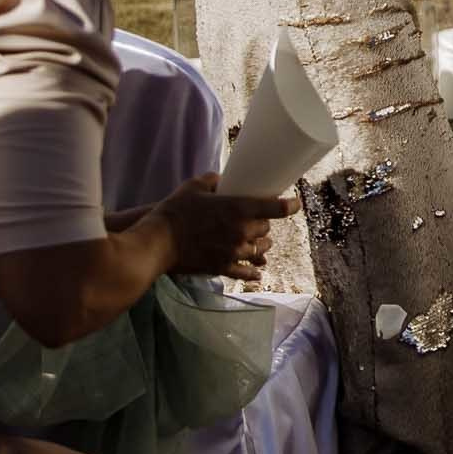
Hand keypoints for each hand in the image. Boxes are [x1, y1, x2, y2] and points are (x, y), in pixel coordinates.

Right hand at [147, 173, 297, 282]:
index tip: (295, 204)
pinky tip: (257, 273)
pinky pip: (244, 271)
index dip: (290, 205)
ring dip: (260, 246)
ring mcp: (233, 252)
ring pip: (259, 251)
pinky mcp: (222, 268)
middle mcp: (242, 232)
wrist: (157, 243)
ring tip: (260, 244)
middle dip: (264, 225)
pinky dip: (252, 272)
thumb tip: (220, 180)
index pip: (276, 208)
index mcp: (239, 209)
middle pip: (266, 230)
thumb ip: (212, 181)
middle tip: (259, 221)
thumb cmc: (175, 211)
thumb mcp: (194, 187)